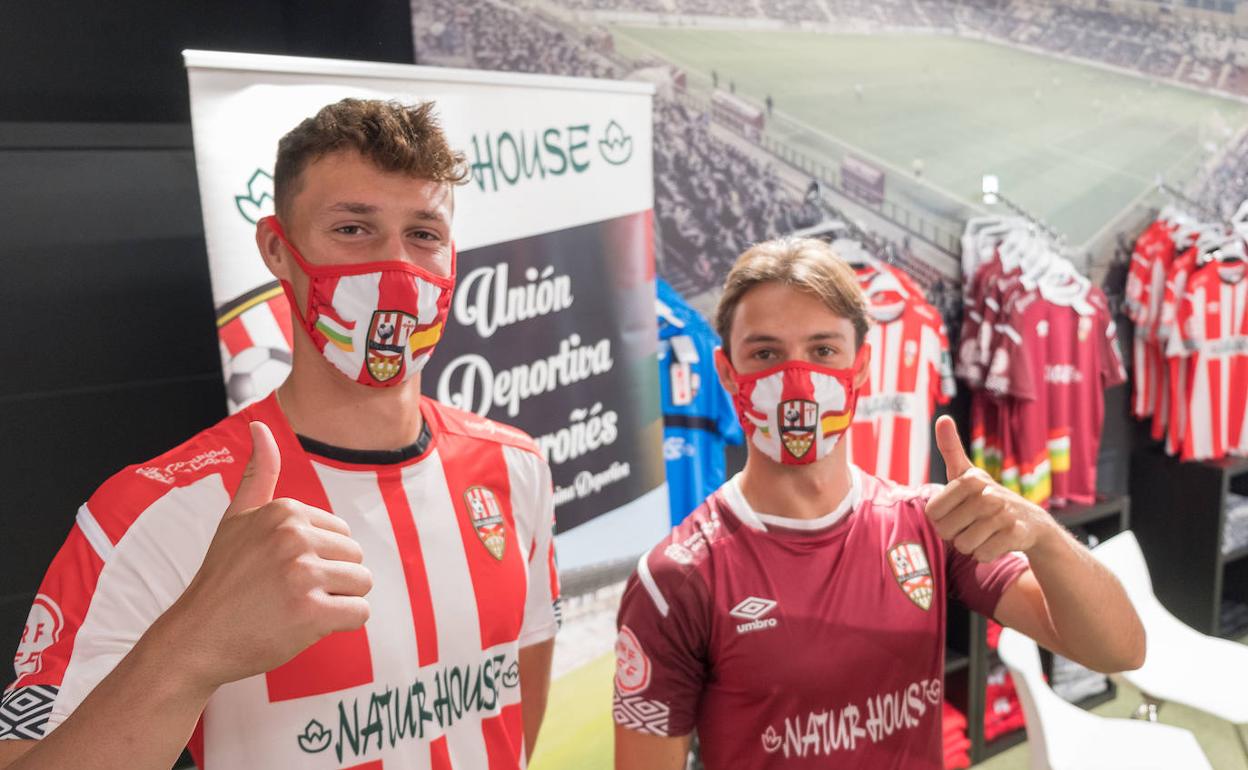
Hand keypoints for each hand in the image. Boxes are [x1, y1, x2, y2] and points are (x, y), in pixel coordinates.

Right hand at [165, 422, 372, 689]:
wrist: (196, 639)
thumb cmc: (222, 580)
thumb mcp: (236, 518)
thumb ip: (258, 473)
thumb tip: (260, 426)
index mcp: (284, 511)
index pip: (342, 533)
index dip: (319, 558)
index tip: (281, 571)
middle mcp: (294, 536)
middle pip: (356, 557)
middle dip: (332, 580)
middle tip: (288, 594)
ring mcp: (302, 574)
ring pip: (361, 584)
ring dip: (338, 602)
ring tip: (296, 608)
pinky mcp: (311, 612)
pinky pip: (360, 614)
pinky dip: (342, 624)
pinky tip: (307, 626)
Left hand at [925, 416, 1054, 562]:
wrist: (1031, 523)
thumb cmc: (987, 498)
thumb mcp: (967, 473)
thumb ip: (951, 448)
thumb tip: (943, 418)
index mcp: (970, 480)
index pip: (932, 513)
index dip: (941, 519)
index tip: (956, 512)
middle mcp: (988, 494)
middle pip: (946, 531)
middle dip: (955, 534)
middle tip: (971, 525)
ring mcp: (1004, 514)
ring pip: (964, 546)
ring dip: (970, 546)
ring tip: (984, 533)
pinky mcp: (1017, 535)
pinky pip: (982, 555)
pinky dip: (985, 555)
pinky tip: (996, 542)